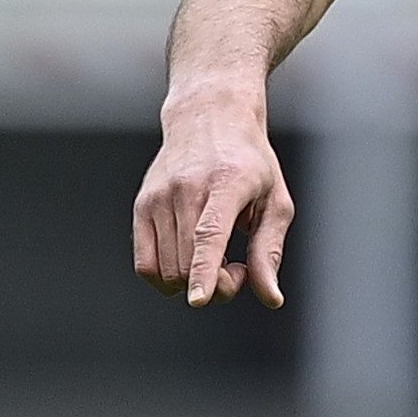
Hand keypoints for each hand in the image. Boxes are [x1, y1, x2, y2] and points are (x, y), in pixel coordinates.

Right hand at [130, 78, 294, 308]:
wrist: (208, 117)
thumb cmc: (250, 162)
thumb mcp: (275, 201)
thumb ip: (269, 251)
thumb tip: (271, 298)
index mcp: (227, 182)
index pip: (209, 232)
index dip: (205, 269)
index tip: (198, 298)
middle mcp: (187, 187)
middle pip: (189, 264)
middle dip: (216, 286)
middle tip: (237, 268)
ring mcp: (158, 195)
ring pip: (168, 270)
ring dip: (193, 282)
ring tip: (215, 258)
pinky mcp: (141, 205)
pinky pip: (145, 265)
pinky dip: (165, 278)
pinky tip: (188, 262)